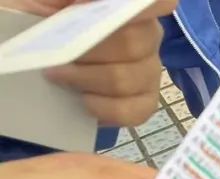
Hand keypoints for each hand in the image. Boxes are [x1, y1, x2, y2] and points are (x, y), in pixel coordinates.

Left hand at [11, 0, 178, 125]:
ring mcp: (150, 71)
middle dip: (87, 52)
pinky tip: (84, 99)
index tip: (102, 7)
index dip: (143, 5)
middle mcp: (148, 35)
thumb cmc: (48, 25)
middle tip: (56, 55)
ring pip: (125, 79)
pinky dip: (102, 108)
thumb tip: (79, 2)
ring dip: (86, 80)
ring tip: (58, 76)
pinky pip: (132, 111)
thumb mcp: (46, 3)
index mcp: (130, 6)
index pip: (157, 2)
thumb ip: (60, 0)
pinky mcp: (146, 102)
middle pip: (131, 44)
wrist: (46, 59)